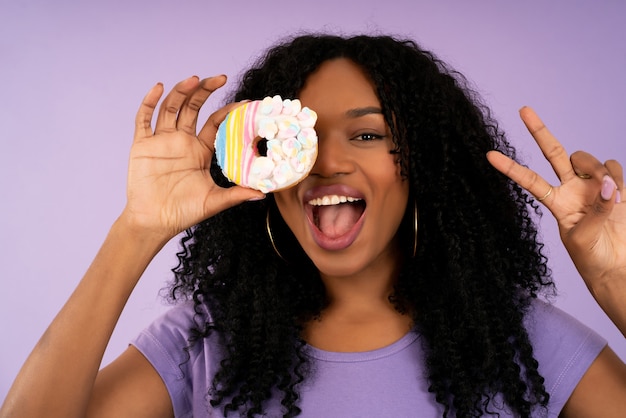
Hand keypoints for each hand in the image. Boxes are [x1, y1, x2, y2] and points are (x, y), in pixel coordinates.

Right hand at [122, 76, 263, 240]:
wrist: (154, 222)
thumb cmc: (183, 212)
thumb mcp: (214, 201)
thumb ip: (237, 194)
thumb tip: (263, 193)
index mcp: (200, 150)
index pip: (215, 123)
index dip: (229, 111)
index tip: (246, 103)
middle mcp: (182, 141)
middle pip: (193, 107)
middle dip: (205, 91)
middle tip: (220, 78)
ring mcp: (161, 140)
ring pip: (171, 107)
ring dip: (181, 91)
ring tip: (194, 79)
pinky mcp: (142, 145)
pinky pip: (144, 119)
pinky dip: (150, 102)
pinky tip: (158, 88)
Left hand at [487, 107, 624, 320]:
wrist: (618, 267)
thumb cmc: (592, 258)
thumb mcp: (583, 238)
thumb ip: (595, 210)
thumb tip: (609, 186)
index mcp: (556, 202)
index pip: (529, 180)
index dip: (510, 168)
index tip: (488, 155)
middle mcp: (572, 189)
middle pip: (554, 152)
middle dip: (539, 131)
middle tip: (523, 110)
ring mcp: (594, 186)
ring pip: (589, 158)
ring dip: (598, 170)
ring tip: (611, 195)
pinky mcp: (617, 187)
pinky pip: (614, 168)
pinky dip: (618, 178)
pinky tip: (620, 196)